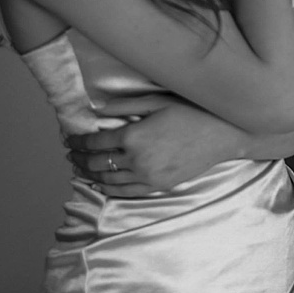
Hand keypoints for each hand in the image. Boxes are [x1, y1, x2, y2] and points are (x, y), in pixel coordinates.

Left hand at [63, 94, 247, 196]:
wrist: (223, 134)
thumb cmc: (192, 111)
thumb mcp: (157, 101)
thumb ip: (125, 106)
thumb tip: (99, 110)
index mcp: (133, 136)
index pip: (95, 142)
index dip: (79, 141)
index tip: (70, 139)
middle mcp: (137, 160)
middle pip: (98, 162)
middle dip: (80, 158)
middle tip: (70, 154)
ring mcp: (148, 176)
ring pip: (109, 179)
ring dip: (90, 174)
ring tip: (79, 168)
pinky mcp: (159, 185)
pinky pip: (127, 191)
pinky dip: (109, 188)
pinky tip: (100, 184)